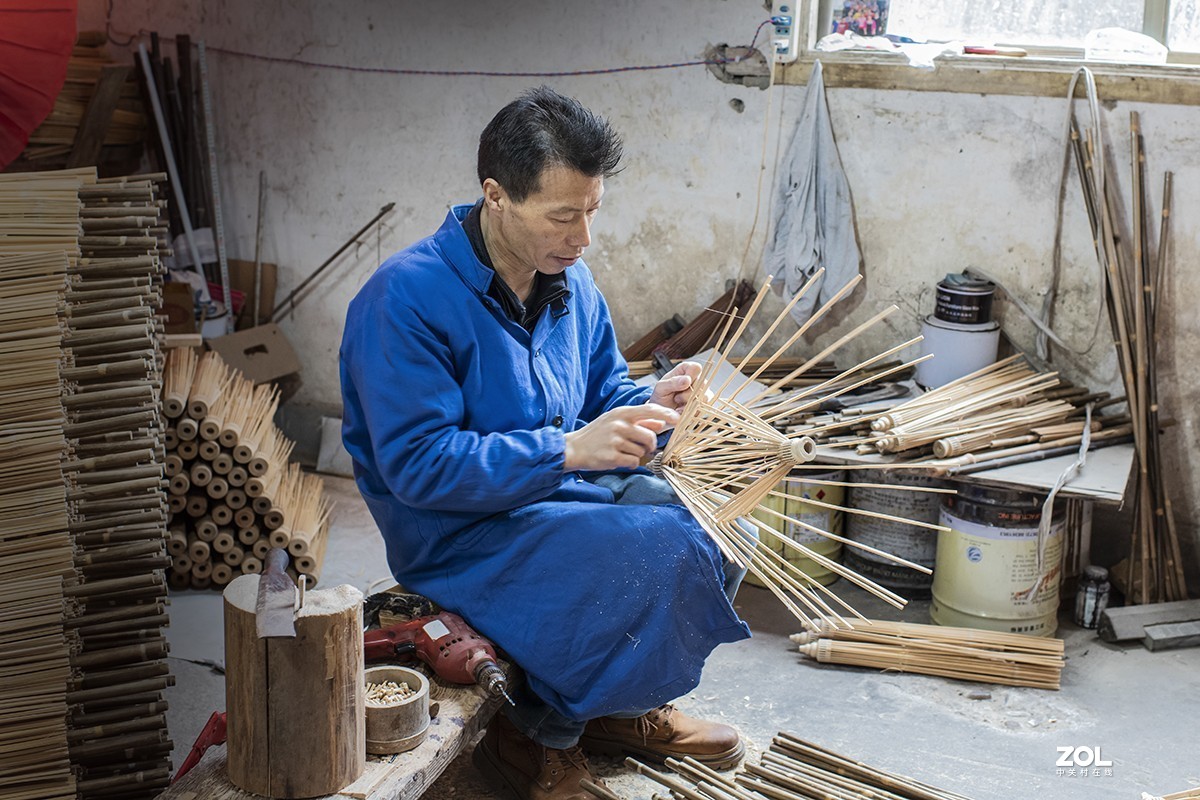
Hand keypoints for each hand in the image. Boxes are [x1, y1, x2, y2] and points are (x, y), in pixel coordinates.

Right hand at [563, 404, 678, 471]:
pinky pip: (633, 462)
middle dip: (649, 445)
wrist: (573, 448)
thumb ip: (639, 421)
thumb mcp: (616, 421)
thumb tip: (661, 422)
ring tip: (622, 451)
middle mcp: (619, 424)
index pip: (649, 409)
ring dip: (636, 455)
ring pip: (642, 451)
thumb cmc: (597, 434)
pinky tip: (618, 459)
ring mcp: (615, 440)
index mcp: (621, 413)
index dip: (666, 414)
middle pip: (650, 436)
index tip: (677, 419)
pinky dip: (630, 463)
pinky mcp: (612, 456)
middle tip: (641, 447)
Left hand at [648, 361, 702, 410]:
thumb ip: (673, 382)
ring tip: (679, 404)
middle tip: (676, 398)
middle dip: (687, 394)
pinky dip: (692, 411)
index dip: (691, 376)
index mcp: (685, 369)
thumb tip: (687, 379)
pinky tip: (683, 410)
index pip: (696, 367)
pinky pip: (704, 407)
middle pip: (702, 383)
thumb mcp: (661, 388)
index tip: (683, 384)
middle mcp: (697, 379)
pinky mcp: (704, 404)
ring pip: (704, 396)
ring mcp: (702, 391)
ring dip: (690, 403)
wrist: (663, 411)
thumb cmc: (662, 396)